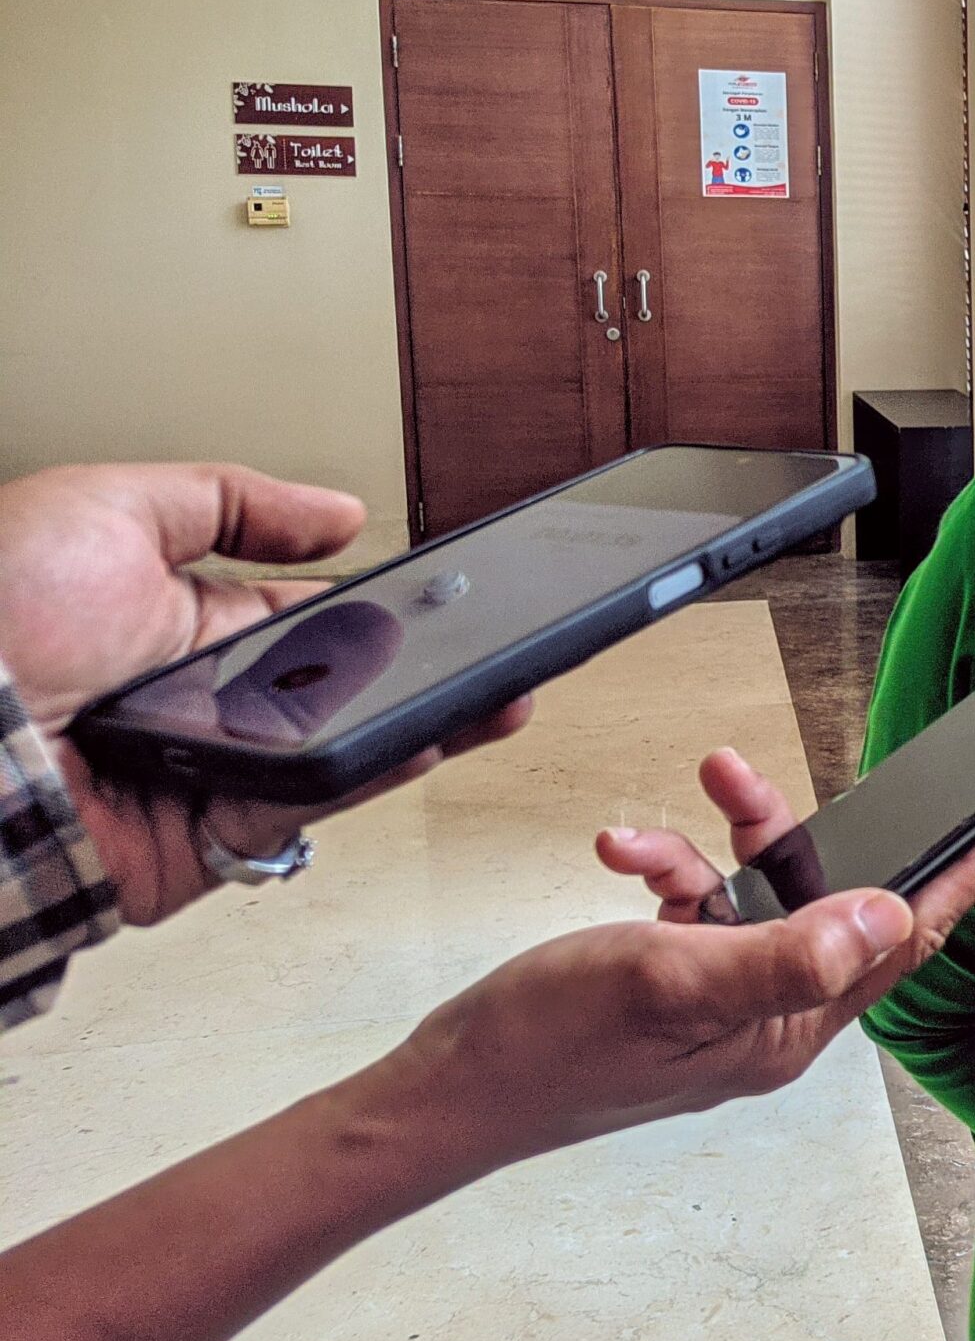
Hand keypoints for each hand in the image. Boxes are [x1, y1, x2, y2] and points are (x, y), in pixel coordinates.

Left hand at [0, 461, 528, 923]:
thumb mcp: (107, 509)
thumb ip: (231, 501)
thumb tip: (337, 513)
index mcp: (184, 623)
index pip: (315, 614)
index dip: (387, 605)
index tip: (451, 594)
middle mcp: (205, 701)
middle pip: (346, 686)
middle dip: (430, 667)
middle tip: (500, 646)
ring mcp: (213, 771)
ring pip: (345, 747)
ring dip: (424, 721)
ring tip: (495, 694)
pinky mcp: (209, 840)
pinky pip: (308, 804)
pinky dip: (372, 774)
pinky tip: (426, 739)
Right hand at [363, 748, 974, 1176]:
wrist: (446, 1090)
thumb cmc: (547, 1051)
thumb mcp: (675, 981)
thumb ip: (786, 949)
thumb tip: (881, 912)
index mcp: (790, 1027)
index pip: (907, 939)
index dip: (962, 874)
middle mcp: (768, 1015)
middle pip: (829, 898)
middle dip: (785, 831)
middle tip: (740, 778)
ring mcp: (721, 999)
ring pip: (754, 891)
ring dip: (705, 847)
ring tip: (643, 837)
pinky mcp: (676, 982)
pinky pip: (698, 903)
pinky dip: (662, 870)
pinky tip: (618, 859)